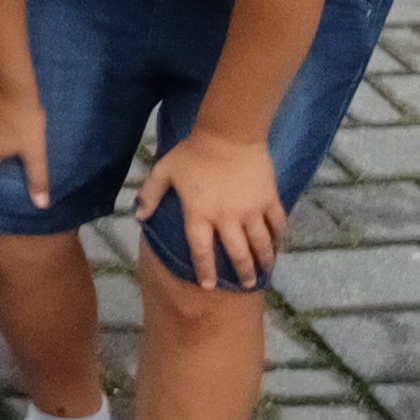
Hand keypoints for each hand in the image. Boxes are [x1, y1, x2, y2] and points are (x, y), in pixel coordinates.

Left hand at [131, 127, 287, 286]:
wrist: (229, 134)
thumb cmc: (193, 152)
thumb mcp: (164, 171)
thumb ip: (150, 194)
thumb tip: (138, 216)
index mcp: (200, 214)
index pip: (201, 250)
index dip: (205, 270)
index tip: (210, 285)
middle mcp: (227, 218)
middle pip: (237, 253)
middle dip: (243, 272)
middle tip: (248, 284)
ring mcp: (251, 210)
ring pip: (261, 243)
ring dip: (264, 260)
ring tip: (266, 271)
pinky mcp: (269, 199)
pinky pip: (278, 222)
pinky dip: (281, 235)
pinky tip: (281, 243)